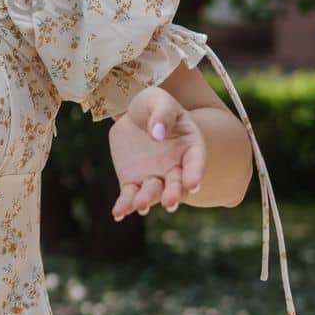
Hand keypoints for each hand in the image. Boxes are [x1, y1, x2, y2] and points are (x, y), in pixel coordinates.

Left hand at [109, 85, 205, 219]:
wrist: (133, 116)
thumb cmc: (153, 106)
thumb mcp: (159, 100)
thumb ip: (162, 113)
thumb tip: (158, 132)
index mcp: (190, 147)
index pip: (197, 161)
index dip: (196, 172)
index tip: (194, 184)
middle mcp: (176, 167)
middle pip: (177, 183)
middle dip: (174, 194)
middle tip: (170, 203)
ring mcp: (154, 177)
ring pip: (153, 192)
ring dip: (148, 200)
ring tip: (140, 206)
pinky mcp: (132, 182)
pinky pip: (129, 196)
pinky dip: (124, 205)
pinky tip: (118, 213)